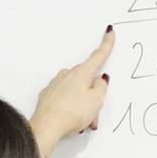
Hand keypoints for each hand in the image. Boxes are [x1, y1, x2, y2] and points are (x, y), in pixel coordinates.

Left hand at [32, 27, 115, 146]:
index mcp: (81, 73)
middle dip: (93, 96)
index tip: (109, 32)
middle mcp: (67, 74)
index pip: (98, 56)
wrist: (47, 125)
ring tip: (82, 122)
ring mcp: (56, 83)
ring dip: (82, 106)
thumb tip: (100, 81)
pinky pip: (65, 99)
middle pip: (87, 81)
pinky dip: (71, 108)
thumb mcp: (96, 101)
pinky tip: (71, 120)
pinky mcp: (48, 94)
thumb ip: (101, 88)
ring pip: (76, 92)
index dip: (106, 44)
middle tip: (94, 114)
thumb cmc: (71, 113)